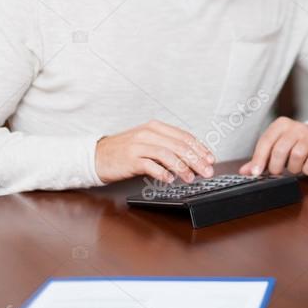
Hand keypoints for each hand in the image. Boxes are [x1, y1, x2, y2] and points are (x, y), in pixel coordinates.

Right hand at [95, 120, 214, 184]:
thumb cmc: (124, 151)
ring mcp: (139, 145)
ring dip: (182, 167)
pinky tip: (170, 179)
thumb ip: (166, 146)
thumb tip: (191, 157)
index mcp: (155, 127)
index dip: (200, 148)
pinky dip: (162, 173)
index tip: (210, 159)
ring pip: (168, 154)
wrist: (96, 156)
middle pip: (179, 146)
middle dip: (197, 159)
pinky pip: (150, 165)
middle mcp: (148, 133)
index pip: (184, 136)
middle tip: (207, 171)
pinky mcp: (130, 158)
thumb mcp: (147, 142)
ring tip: (191, 178)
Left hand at [239, 117, 307, 175]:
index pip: (266, 141)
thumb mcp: (278, 146)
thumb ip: (261, 158)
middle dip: (276, 166)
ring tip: (294, 168)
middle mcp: (296, 127)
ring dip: (293, 168)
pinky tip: (307, 168)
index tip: (256, 173)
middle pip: (280, 150)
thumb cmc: (296, 143)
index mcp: (281, 125)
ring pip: (296, 156)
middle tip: (277, 172)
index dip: (259, 159)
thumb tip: (245, 171)